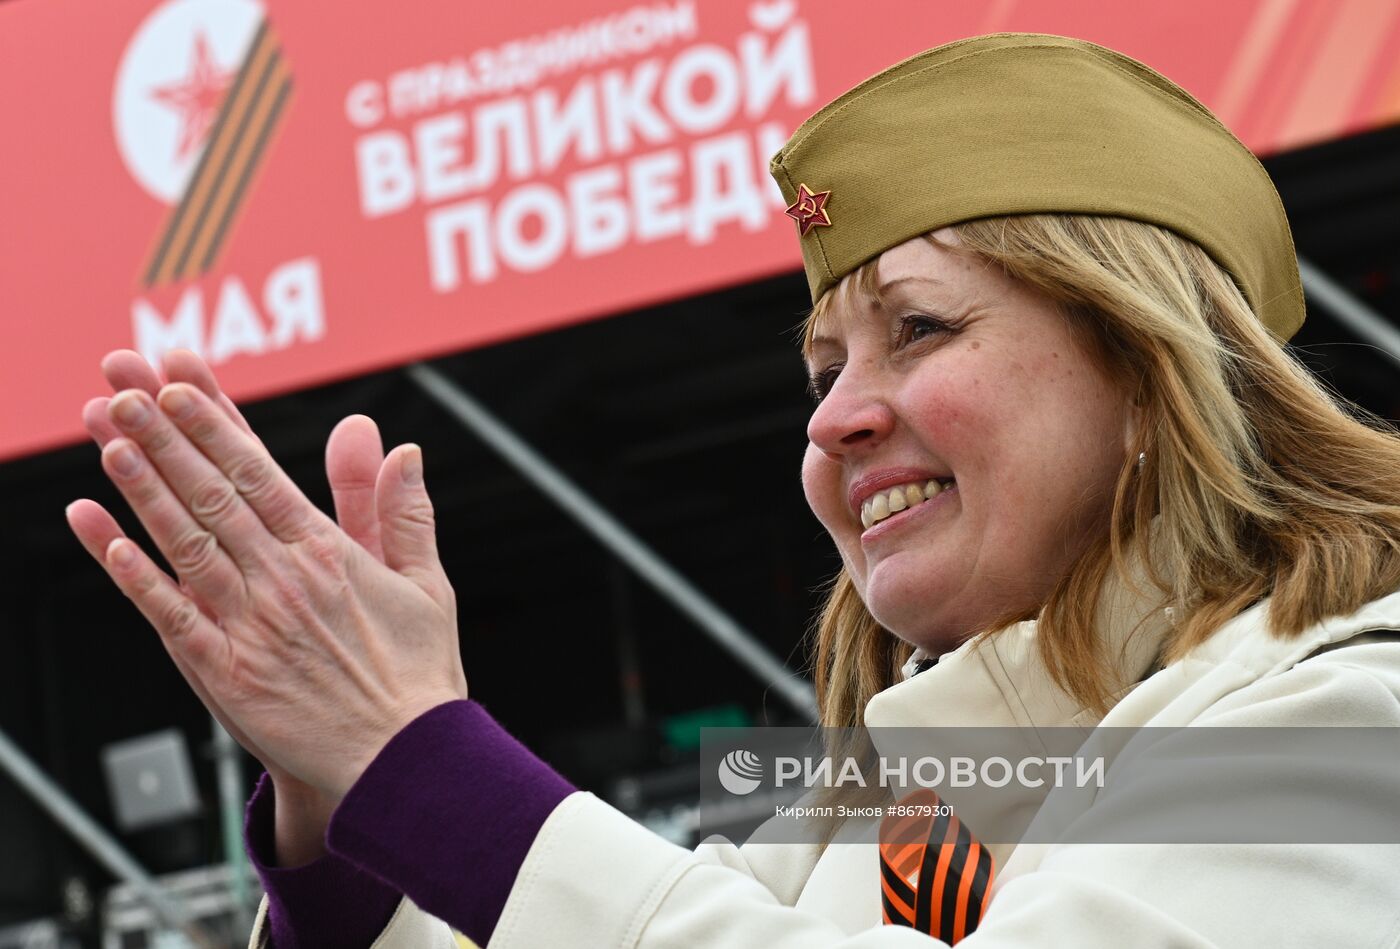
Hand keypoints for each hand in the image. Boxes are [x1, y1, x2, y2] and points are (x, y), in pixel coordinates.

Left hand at [67, 353, 466, 811]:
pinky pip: (170, 616)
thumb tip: (400, 447)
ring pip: (185, 542)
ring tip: (106, 439)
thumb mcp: (427, 583)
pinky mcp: (225, 675)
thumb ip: (402, 512)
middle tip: (122, 387)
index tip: (179, 382)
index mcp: (329, 553)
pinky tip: (104, 537)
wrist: (407, 763)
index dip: (213, 423)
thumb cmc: (419, 676)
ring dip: (142, 488)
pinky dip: (134, 575)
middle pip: (212, 493)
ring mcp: (249, 625)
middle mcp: (283, 579)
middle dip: (164, 435)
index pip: (259, 472)